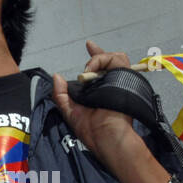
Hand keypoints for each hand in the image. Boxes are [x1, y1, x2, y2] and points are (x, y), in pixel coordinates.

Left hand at [51, 41, 140, 169]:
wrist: (106, 136)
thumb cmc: (91, 129)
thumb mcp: (70, 111)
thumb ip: (61, 95)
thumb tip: (56, 76)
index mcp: (101, 92)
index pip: (100, 71)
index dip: (96, 57)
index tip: (89, 46)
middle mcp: (112, 85)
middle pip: (109, 62)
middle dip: (99, 54)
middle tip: (89, 48)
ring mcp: (120, 81)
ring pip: (115, 57)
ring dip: (98, 59)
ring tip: (87, 70)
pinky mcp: (126, 77)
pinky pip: (118, 59)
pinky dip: (102, 59)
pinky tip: (90, 70)